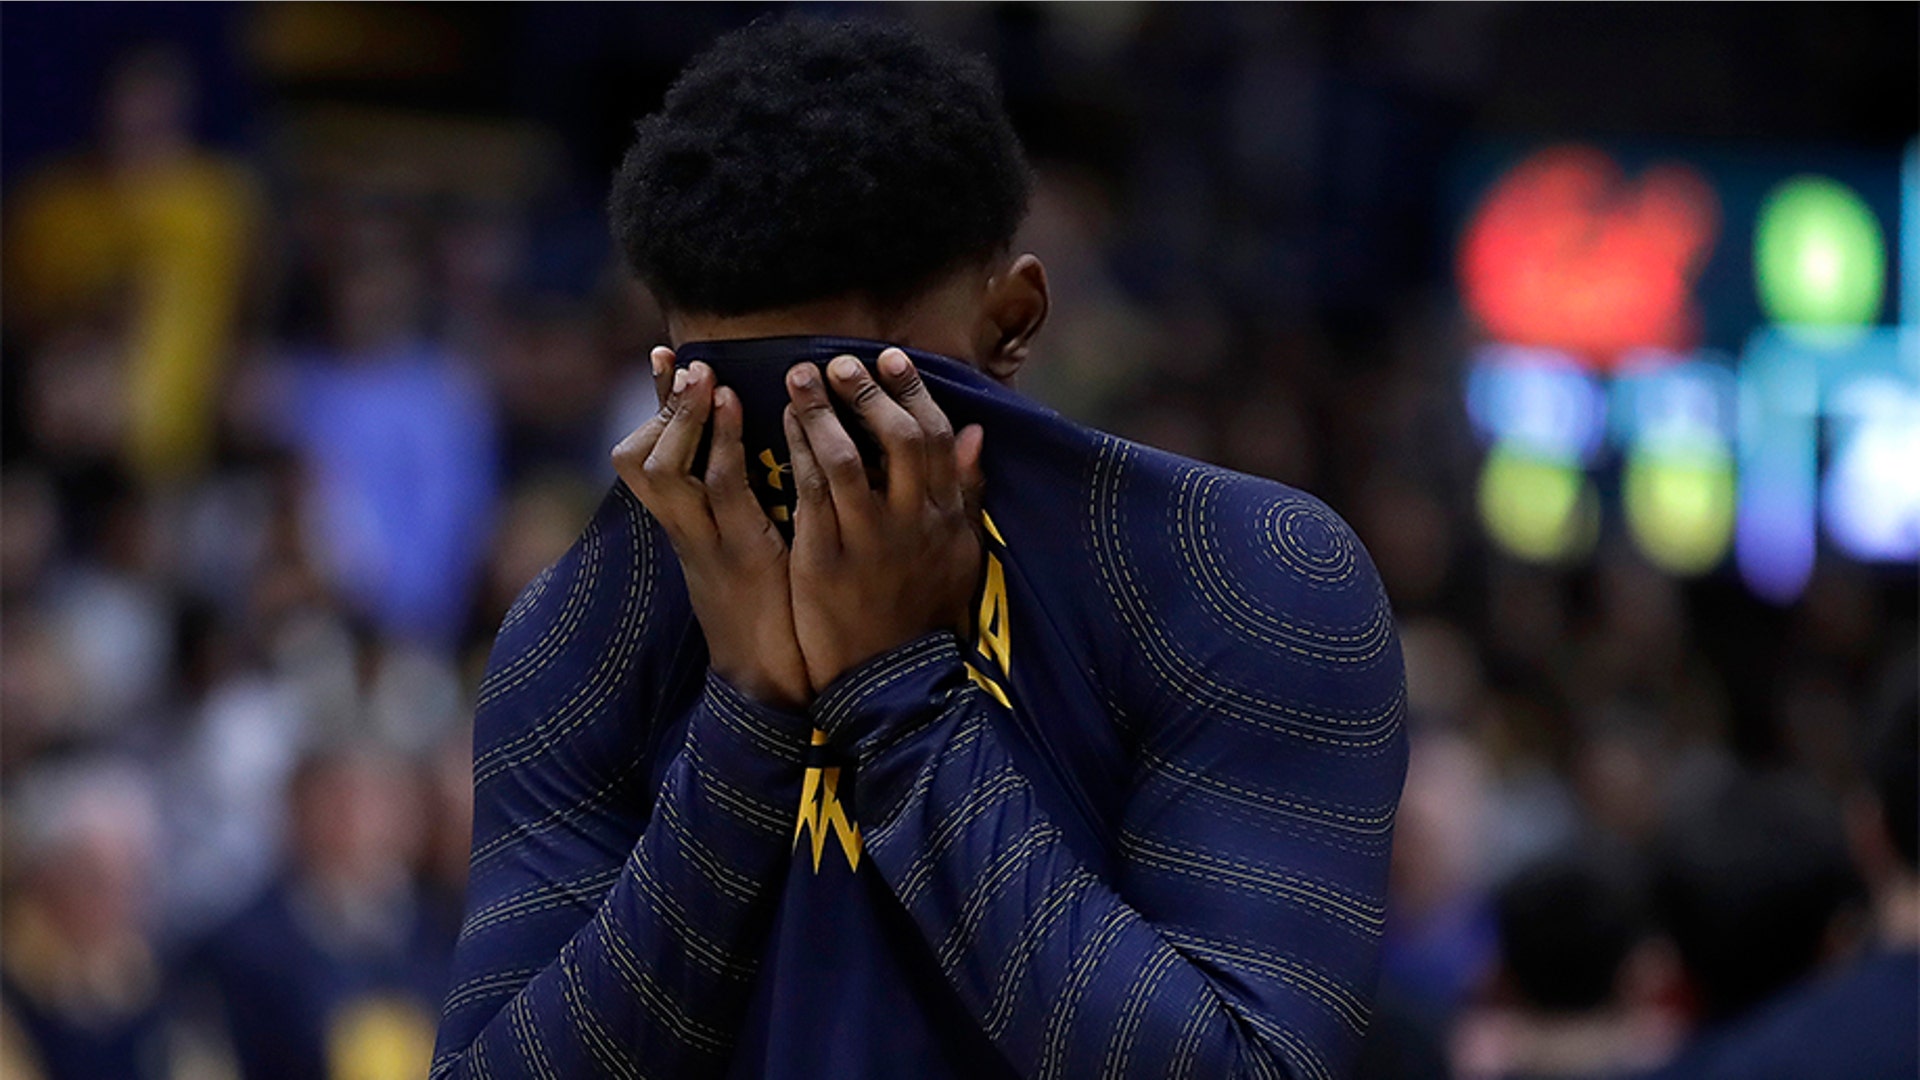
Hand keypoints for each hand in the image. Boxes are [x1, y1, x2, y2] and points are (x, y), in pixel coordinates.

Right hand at [614, 352, 810, 708]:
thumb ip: (740, 506)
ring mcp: (707, 544)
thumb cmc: (769, 614)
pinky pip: (720, 492)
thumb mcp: (744, 552)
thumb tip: (755, 456)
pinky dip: (721, 444)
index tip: (663, 356)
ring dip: (685, 418)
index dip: (653, 407)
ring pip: (667, 470)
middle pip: (640, 460)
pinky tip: (738, 407)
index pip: (648, 458)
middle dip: (662, 407)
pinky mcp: (739, 555)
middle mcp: (685, 533)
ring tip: (706, 377)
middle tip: (685, 363)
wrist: (773, 683)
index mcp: (685, 530)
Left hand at [784, 349, 984, 692]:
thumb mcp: (961, 554)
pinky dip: (797, 453)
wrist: (892, 680)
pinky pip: (809, 494)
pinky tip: (782, 427)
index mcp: (945, 517)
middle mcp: (911, 522)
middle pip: (895, 439)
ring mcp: (866, 541)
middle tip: (839, 361)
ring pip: (845, 460)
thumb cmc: (925, 613)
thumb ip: (967, 492)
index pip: (935, 438)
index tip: (891, 358)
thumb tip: (975, 433)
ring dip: (821, 411)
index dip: (913, 392)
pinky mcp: (825, 561)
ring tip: (800, 377)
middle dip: (867, 392)